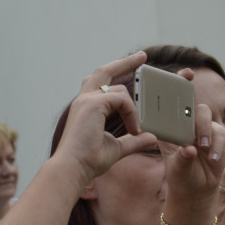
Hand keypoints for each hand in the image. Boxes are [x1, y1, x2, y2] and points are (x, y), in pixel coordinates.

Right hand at [55, 51, 156, 182]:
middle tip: (142, 56)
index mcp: (87, 106)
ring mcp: (87, 99)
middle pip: (105, 70)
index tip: (134, 67)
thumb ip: (133, 141)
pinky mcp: (93, 104)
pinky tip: (133, 129)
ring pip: (119, 90)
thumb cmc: (89, 160)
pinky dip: (131, 113)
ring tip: (136, 128)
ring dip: (133, 109)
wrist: (74, 168)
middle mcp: (85, 99)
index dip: (118, 73)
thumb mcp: (117, 148)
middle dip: (125, 62)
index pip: (102, 82)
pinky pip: (121, 99)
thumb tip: (150, 137)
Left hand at [161, 103, 224, 201]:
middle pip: (193, 109)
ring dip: (209, 133)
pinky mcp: (215, 136)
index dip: (175, 107)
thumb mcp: (178, 171)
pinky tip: (213, 159)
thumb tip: (189, 150)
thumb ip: (182, 159)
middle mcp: (186, 126)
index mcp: (170, 130)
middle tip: (201, 143)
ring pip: (208, 117)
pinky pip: (220, 132)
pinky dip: (218, 145)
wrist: (198, 187)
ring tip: (207, 152)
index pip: (171, 112)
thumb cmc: (182, 177)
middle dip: (200, 122)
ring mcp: (201, 129)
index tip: (180, 118)